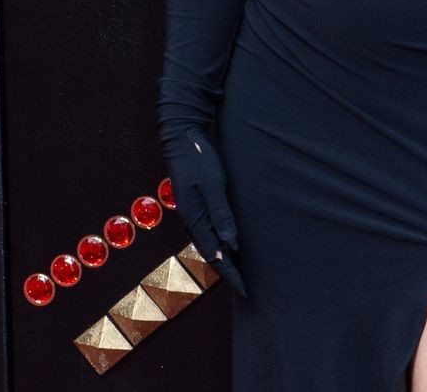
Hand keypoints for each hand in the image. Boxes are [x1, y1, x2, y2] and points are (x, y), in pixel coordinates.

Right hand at [164, 129, 248, 297]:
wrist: (181, 136)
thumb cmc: (199, 158)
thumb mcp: (213, 184)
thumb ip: (221, 214)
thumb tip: (231, 246)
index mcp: (196, 218)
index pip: (216, 255)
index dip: (231, 273)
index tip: (245, 290)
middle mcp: (192, 218)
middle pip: (211, 253)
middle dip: (227, 272)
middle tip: (245, 287)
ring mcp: (192, 211)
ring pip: (208, 243)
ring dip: (223, 258)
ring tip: (237, 271)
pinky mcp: (196, 202)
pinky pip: (207, 230)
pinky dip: (218, 242)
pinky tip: (226, 242)